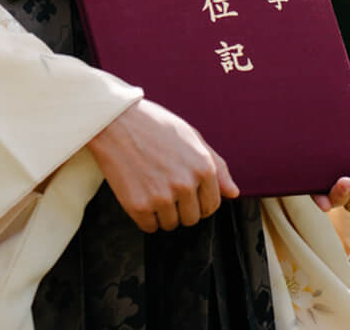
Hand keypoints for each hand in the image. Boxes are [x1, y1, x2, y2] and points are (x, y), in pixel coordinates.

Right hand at [87, 97, 239, 232]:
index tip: (185, 189)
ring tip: (151, 185)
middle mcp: (186, 185)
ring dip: (162, 212)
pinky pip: (149, 227)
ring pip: (171, 224)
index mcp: (203, 168)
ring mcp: (162, 197)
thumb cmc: (155, 125)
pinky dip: (145, 216)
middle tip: (165, 184)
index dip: (199, 199)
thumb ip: (217, 166)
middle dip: (181, 207)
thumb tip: (233, 193)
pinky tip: (139, 192)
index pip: (211, 205)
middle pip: (191, 219)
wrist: (116, 121)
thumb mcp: (192, 137)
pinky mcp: (139, 206)